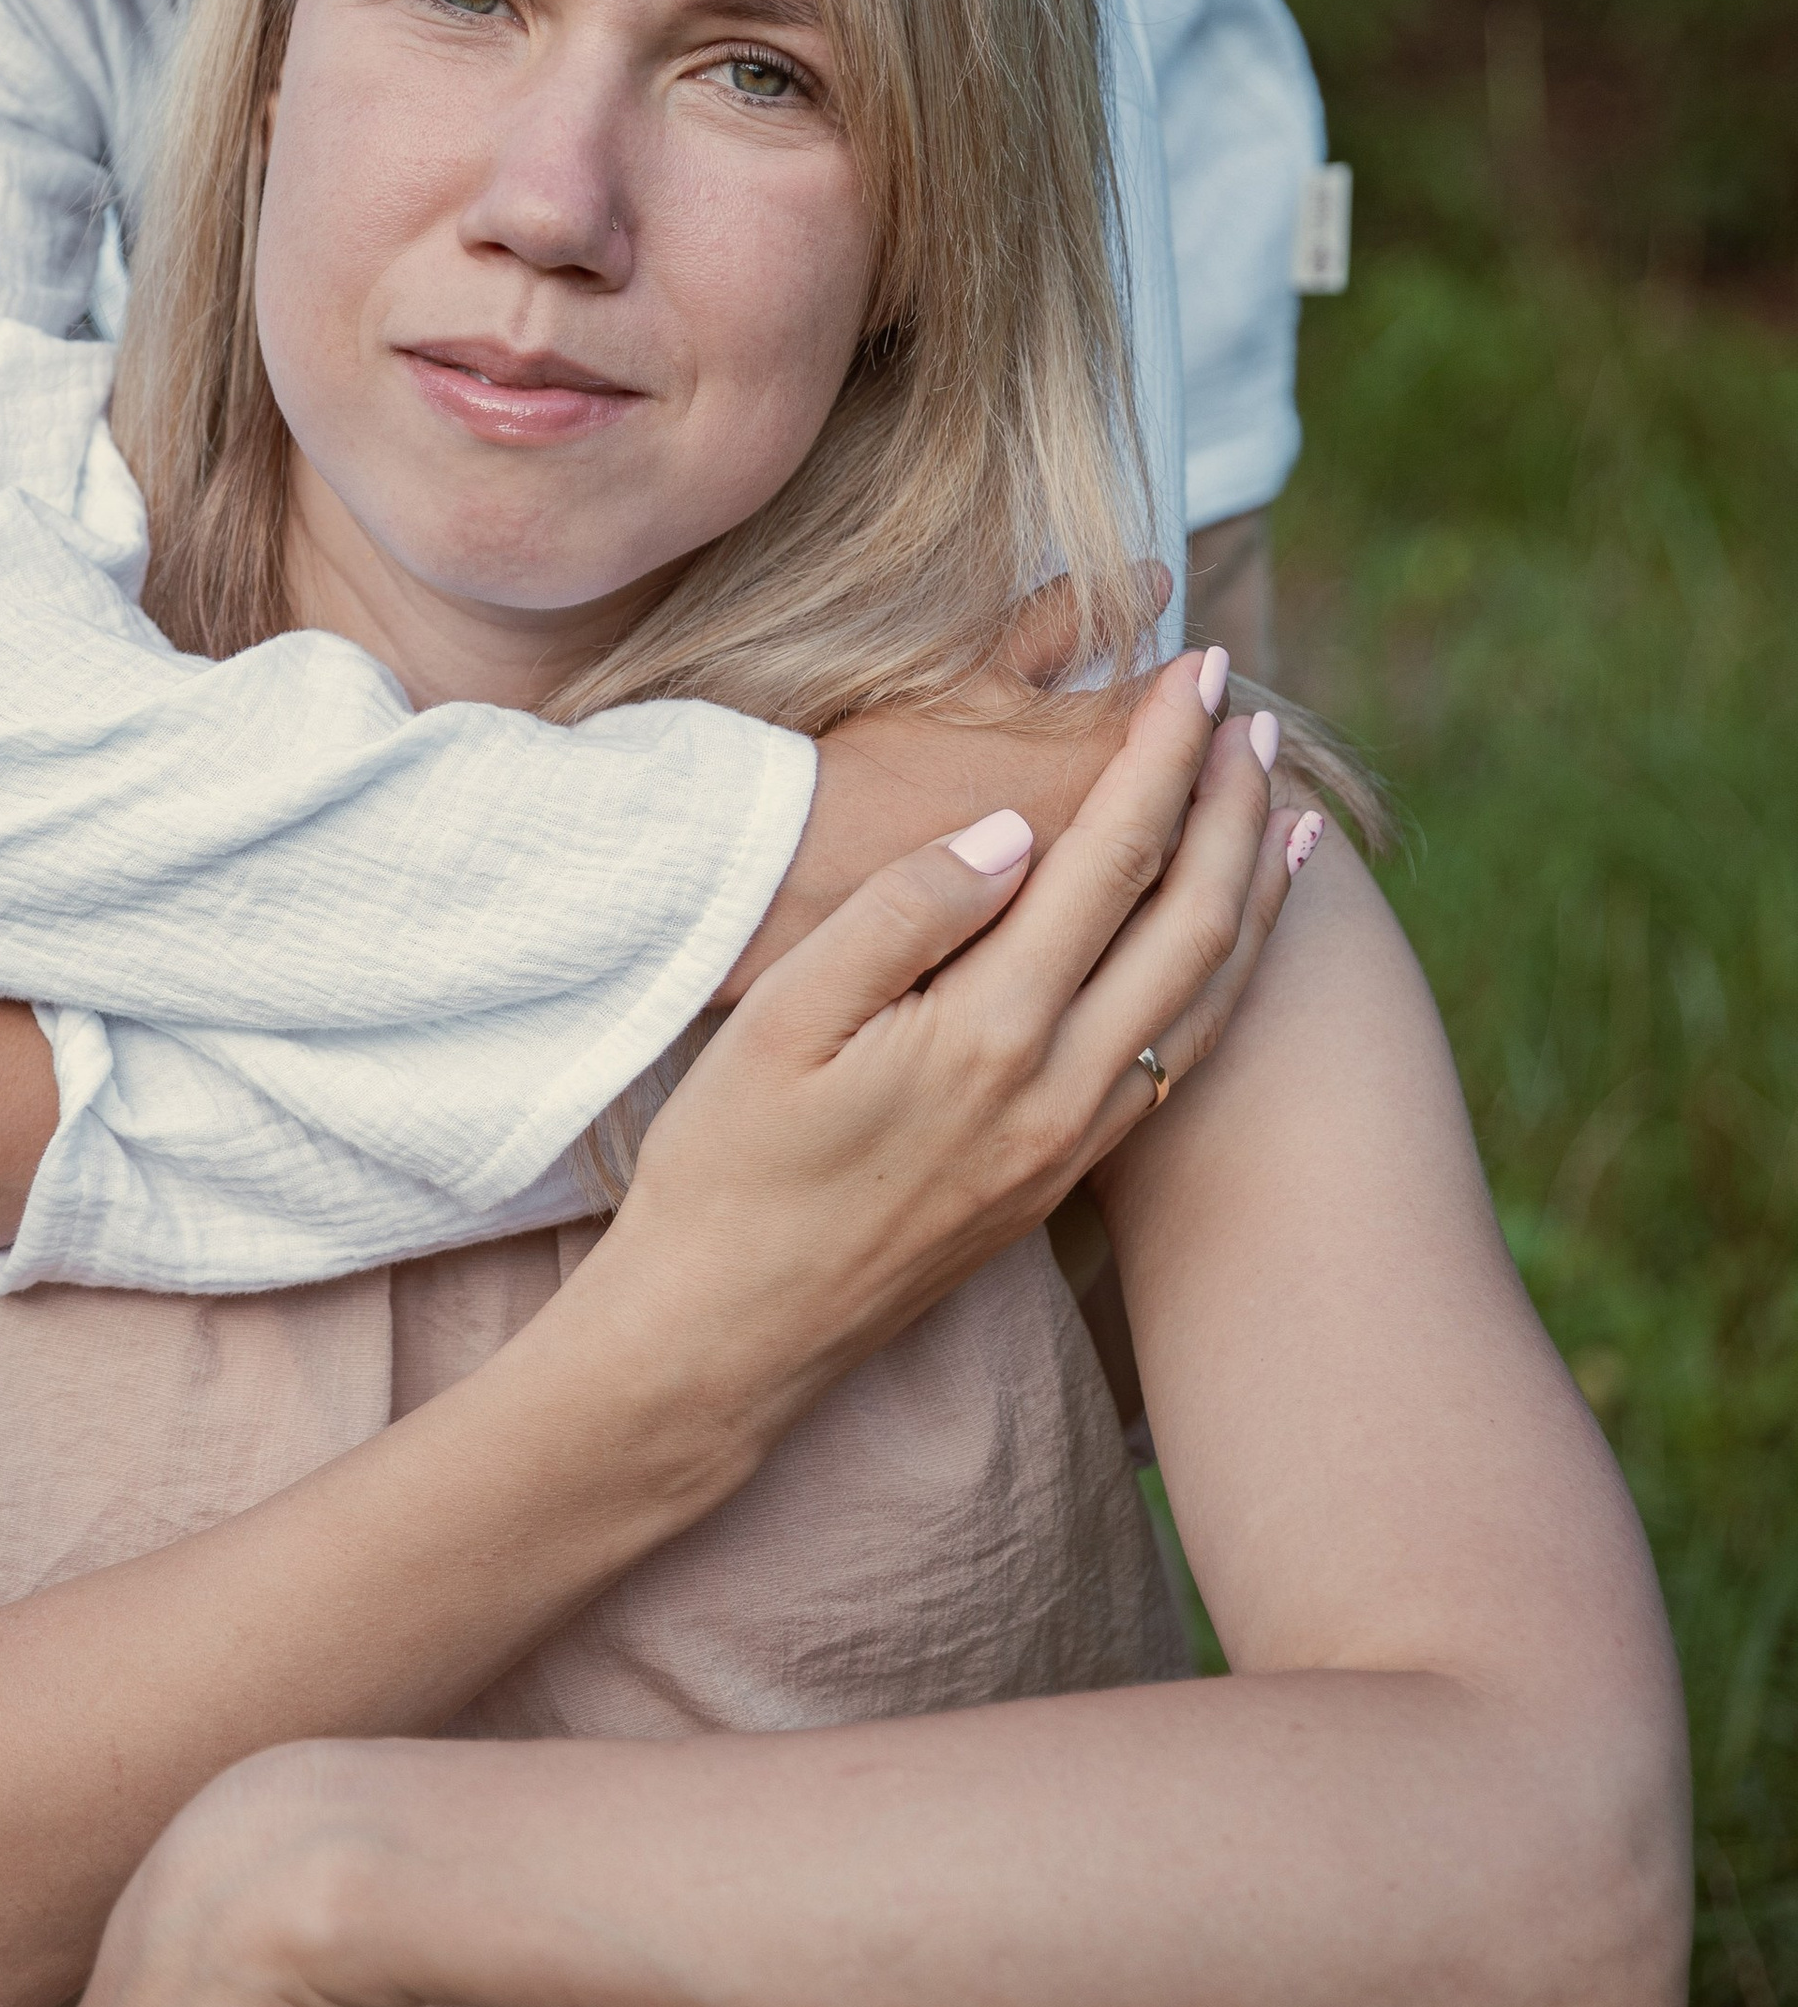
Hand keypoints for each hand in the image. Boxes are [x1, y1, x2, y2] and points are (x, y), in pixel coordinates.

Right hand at [602, 645, 1312, 1447]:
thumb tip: (1014, 830)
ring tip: (1279, 803)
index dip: (1162, 751)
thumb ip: (903, 912)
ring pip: (1211, 995)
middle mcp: (1061, 1091)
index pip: (1112, 857)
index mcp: (990, 1033)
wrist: (728, 1337)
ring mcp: (1074, 1144)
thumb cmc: (729, 1168)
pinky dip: (1231, 979)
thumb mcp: (784, 1018)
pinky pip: (1183, 1057)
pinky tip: (1234, 941)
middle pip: (1192, 918)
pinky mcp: (1064, 1179)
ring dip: (1254, 887)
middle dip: (1231, 800)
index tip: (1197, 669)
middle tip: (1250, 705)